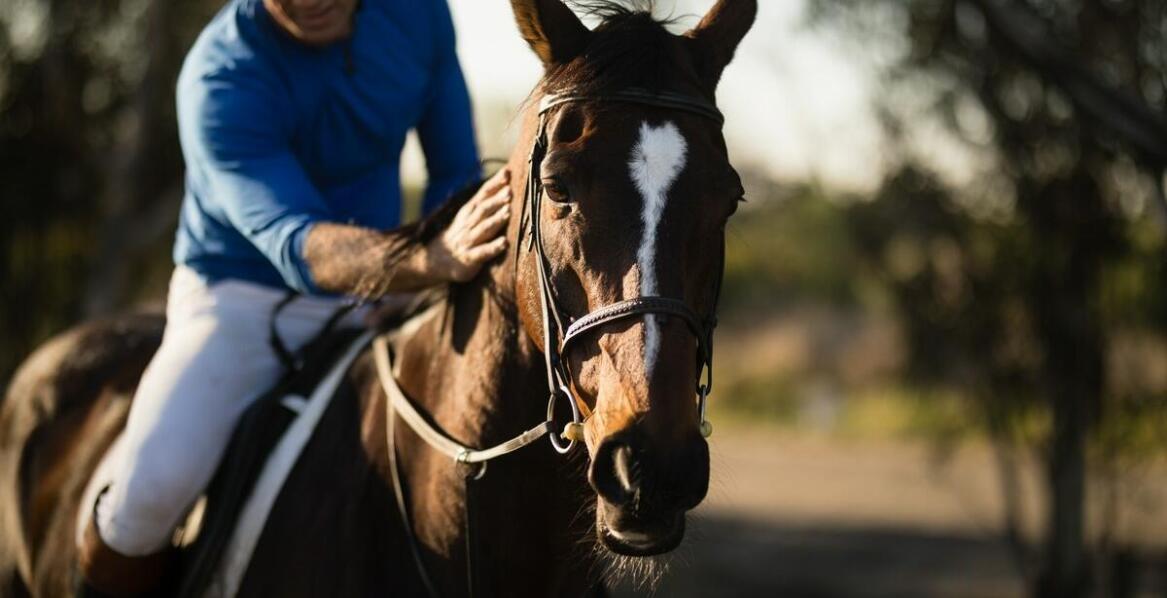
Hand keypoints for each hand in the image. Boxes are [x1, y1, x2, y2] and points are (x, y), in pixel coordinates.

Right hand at [424, 168, 511, 282]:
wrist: (437, 258)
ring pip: (483, 228)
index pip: (483, 193)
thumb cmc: (462, 233)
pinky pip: (482, 252)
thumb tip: (507, 182)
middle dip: (496, 200)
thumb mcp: (470, 214)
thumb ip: (487, 200)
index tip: (507, 173)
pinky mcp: (470, 259)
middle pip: (483, 209)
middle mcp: (469, 223)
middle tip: (509, 192)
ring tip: (508, 212)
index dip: (494, 183)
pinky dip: (493, 247)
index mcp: (470, 211)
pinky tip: (504, 243)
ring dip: (495, 220)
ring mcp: (469, 241)